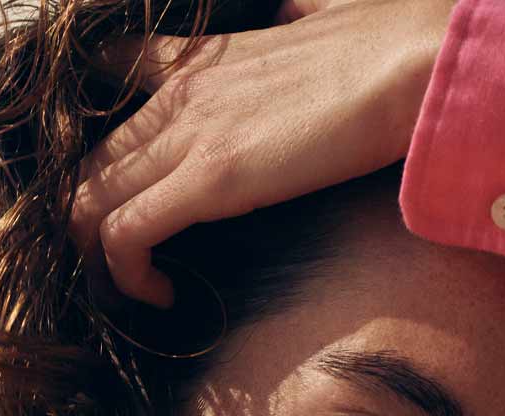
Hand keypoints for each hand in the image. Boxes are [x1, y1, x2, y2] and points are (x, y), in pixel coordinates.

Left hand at [69, 0, 459, 308]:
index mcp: (209, 57)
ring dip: (97, 257)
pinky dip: (126, 275)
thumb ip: (300, 14)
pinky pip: (124, 233)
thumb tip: (301, 9)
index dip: (104, 135)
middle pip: (94, 158)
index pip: (117, 74)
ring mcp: (190, 133)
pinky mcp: (207, 179)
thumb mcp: (326, 16)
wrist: (415, 63)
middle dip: (88, 220)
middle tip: (119, 268)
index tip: (120, 185)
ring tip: (128, 293)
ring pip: (91, 197)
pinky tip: (159, 297)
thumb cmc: (390, 48)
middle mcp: (184, 92)